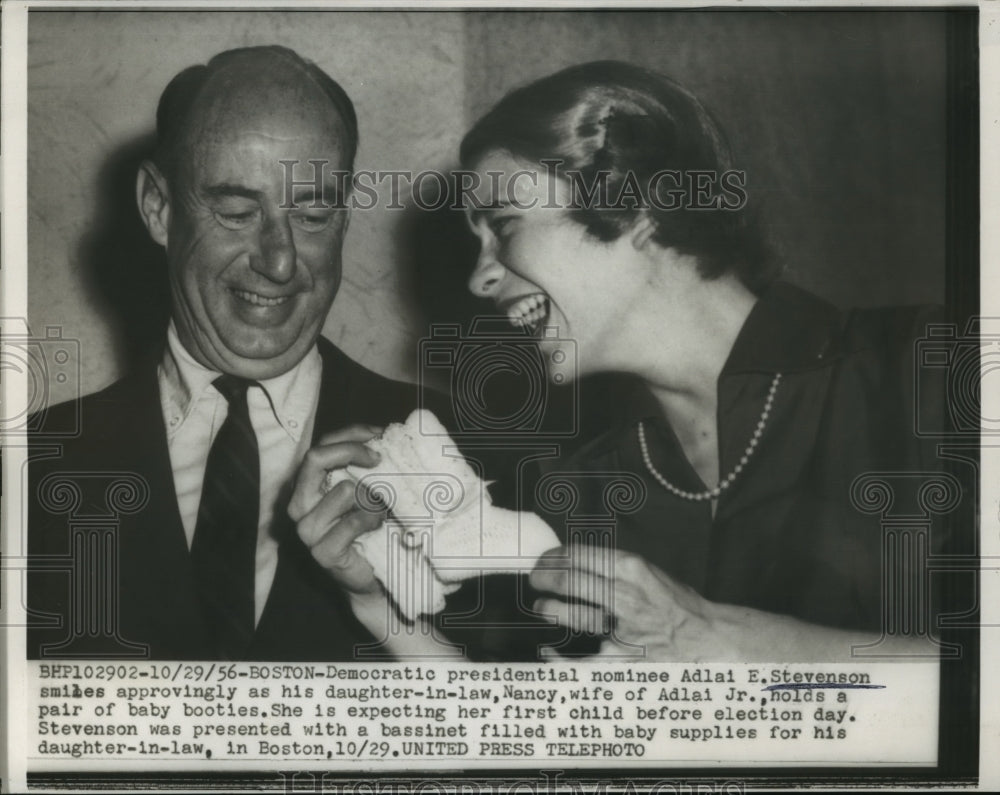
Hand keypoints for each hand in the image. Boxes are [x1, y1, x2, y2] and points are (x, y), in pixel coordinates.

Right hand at [288, 424, 385, 595]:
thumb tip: (384, 433)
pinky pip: (354, 521)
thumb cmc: (367, 526)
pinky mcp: (322, 551)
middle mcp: (299, 503)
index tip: (380, 434)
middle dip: (351, 450)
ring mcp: (306, 529)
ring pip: (343, 490)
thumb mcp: (365, 489)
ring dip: (371, 497)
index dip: (351, 434)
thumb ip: (365, 465)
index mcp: (307, 484)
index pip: (322, 445)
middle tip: (379, 459)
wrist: (370, 575)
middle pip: (315, 458)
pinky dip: (372, 520)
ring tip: (379, 509)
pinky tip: (376, 526)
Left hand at [529, 545, 731, 660]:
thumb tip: (576, 562)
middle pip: (569, 580)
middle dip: (544, 577)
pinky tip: (547, 653)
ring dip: (550, 607)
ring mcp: (623, 626)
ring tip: (542, 605)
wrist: (709, 636)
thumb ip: (616, 568)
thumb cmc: (678, 604)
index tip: (545, 559)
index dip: (554, 556)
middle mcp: (625, 593)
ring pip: (573, 613)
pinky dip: (561, 658)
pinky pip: (583, 659)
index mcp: (632, 567)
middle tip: (535, 578)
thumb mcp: (649, 572)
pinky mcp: (623, 656)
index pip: (579, 554)